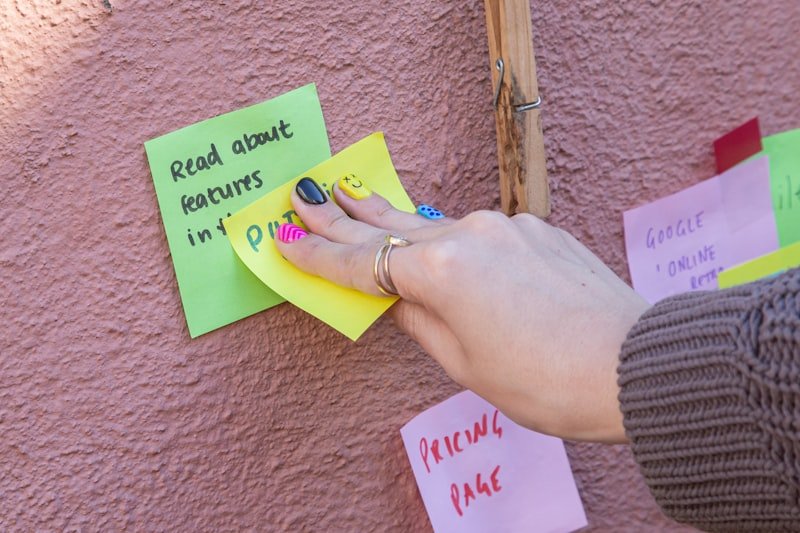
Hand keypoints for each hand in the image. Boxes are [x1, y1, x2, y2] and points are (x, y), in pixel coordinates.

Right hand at [276, 178, 649, 442]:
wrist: (634, 364)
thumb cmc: (546, 380)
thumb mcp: (466, 363)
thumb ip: (422, 321)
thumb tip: (399, 298)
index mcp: (442, 271)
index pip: (363, 262)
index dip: (319, 254)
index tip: (286, 239)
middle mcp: (470, 235)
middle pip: (392, 225)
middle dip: (345, 214)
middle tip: (307, 193)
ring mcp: (507, 226)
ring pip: (437, 225)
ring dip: (397, 221)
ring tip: (357, 198)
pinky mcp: (537, 229)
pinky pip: (480, 234)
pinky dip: (454, 241)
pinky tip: (445, 244)